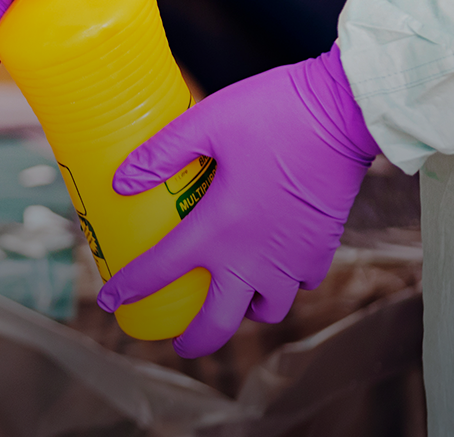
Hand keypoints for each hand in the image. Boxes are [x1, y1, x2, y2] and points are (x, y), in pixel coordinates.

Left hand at [97, 47, 377, 356]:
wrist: (343, 114)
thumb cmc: (273, 113)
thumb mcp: (206, 122)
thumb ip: (161, 153)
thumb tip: (120, 181)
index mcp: (218, 229)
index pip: (161, 272)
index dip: (130, 289)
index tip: (111, 301)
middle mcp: (253, 257)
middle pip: (218, 324)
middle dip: (193, 340)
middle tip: (179, 340)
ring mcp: (291, 260)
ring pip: (266, 310)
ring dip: (243, 310)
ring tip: (231, 296)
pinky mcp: (320, 251)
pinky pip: (298, 284)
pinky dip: (283, 284)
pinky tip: (273, 264)